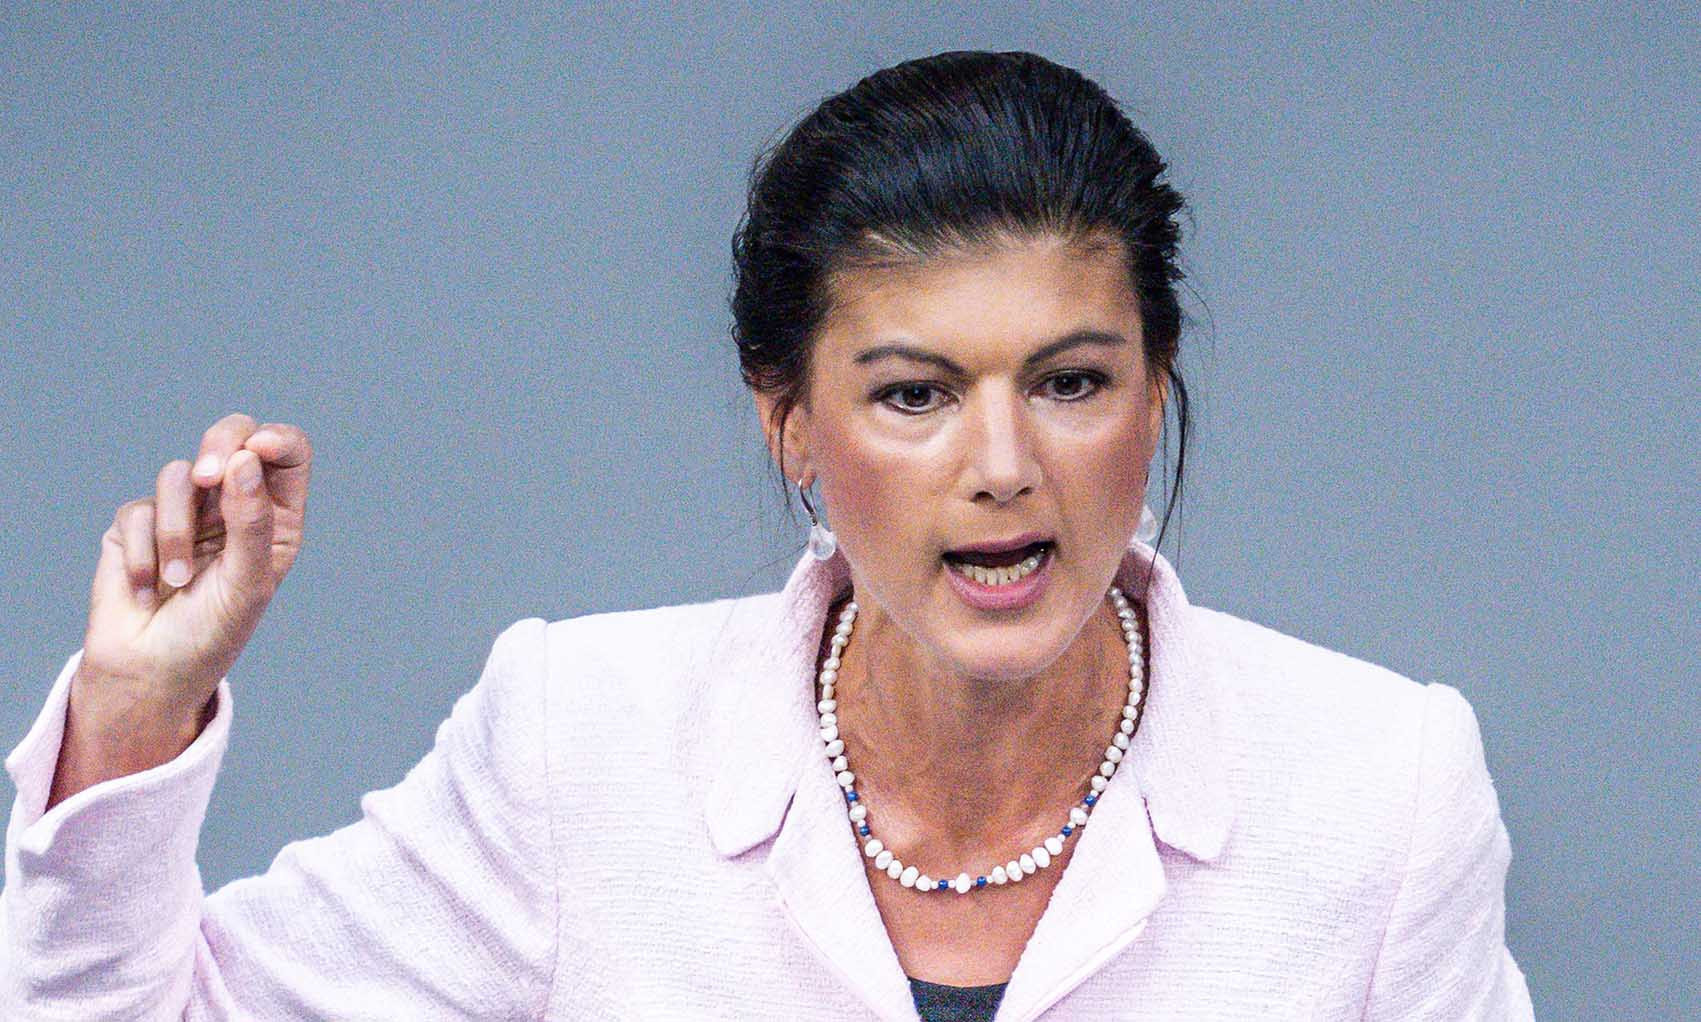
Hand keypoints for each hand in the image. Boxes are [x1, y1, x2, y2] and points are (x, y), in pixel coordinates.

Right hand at [75, 413, 311, 728]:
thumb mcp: (248, 582)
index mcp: (275, 516)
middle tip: (209, 474)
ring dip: (176, 532)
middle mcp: (233, 505)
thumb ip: (251, 520)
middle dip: (220, 446)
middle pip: (234, 437)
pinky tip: (148, 590)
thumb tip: (245, 459)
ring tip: (178, 581)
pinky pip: (138, 511)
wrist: (151, 671)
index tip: (258, 449)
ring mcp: (185, 510)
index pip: (287, 456)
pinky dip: (143, 554)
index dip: (277, 441)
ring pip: (179, 475)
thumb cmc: (213, 632)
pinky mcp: (137, 524)